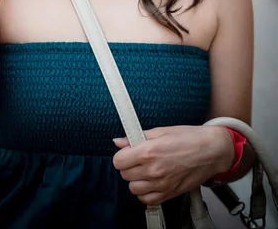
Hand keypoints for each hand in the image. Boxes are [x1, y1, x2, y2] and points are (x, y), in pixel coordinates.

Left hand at [112, 125, 233, 205]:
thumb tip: (118, 141)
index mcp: (148, 152)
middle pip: (124, 175)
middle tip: (139, 158)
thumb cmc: (189, 138)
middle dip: (128, 166)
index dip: (122, 155)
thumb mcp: (161, 130)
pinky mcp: (169, 194)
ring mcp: (161, 184)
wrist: (212, 151)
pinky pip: (147, 200)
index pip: (118, 161)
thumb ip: (137, 137)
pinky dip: (146, 193)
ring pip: (133, 188)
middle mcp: (153, 170)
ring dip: (136, 179)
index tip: (128, 152)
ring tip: (146, 170)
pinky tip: (152, 182)